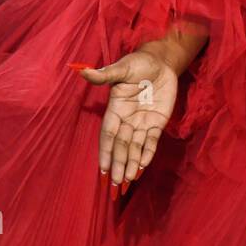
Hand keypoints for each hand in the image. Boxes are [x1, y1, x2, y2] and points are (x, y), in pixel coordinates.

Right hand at [75, 43, 179, 195]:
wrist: (161, 61)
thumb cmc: (139, 62)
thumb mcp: (122, 67)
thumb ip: (106, 74)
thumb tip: (84, 72)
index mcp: (115, 108)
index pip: (108, 134)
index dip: (105, 151)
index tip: (101, 169)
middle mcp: (127, 119)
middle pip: (120, 145)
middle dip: (117, 164)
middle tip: (114, 184)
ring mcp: (142, 122)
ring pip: (135, 147)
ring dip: (130, 164)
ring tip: (126, 181)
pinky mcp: (157, 122)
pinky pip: (151, 141)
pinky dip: (147, 154)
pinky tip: (142, 167)